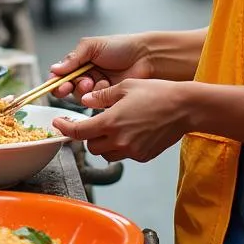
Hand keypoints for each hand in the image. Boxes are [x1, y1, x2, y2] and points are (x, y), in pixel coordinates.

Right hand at [50, 33, 154, 99]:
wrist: (145, 57)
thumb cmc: (121, 47)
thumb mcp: (92, 46)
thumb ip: (73, 58)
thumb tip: (54, 69)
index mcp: (81, 62)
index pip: (61, 74)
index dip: (56, 80)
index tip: (56, 82)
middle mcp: (86, 76)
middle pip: (67, 88)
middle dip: (67, 87)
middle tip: (70, 86)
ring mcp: (96, 88)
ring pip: (79, 96)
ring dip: (84, 89)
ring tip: (93, 81)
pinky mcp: (106, 99)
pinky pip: (94, 102)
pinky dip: (97, 95)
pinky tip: (105, 85)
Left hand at [53, 79, 190, 162]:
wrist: (185, 108)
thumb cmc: (157, 93)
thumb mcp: (126, 87)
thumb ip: (102, 96)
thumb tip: (86, 100)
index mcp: (111, 121)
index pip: (79, 132)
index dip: (65, 129)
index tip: (59, 124)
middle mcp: (119, 140)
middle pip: (91, 146)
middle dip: (89, 135)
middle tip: (95, 122)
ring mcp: (132, 150)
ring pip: (106, 153)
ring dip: (104, 143)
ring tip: (114, 127)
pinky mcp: (143, 156)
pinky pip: (124, 155)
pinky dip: (121, 146)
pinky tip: (130, 132)